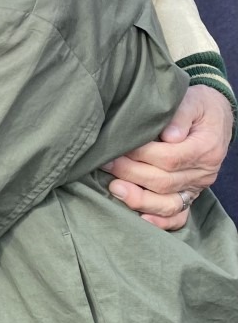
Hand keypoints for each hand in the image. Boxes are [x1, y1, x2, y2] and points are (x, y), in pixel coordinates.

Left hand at [104, 85, 231, 228]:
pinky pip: (178, 216)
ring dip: (139, 199)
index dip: (141, 155)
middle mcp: (203, 172)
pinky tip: (141, 217)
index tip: (118, 147)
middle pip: (164, 181)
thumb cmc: (199, 106)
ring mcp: (197, 187)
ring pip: (168, 204)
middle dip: (131, 173)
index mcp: (205, 148)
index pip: (170, 158)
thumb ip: (180, 115)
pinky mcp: (190, 195)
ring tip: (115, 188)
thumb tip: (168, 135)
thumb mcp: (193, 100)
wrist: (215, 116)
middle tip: (106, 164)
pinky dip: (160, 222)